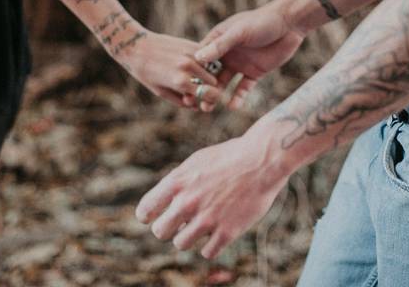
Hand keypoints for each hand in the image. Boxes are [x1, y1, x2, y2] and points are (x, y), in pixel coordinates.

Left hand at [120, 30, 223, 110]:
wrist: (137, 47)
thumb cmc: (146, 73)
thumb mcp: (161, 92)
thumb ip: (181, 101)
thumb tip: (196, 106)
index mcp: (181, 81)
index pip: (210, 94)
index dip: (212, 99)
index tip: (207, 101)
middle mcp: (188, 66)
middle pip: (214, 82)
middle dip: (210, 87)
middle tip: (201, 90)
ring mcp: (191, 53)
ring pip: (212, 68)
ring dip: (208, 75)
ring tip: (196, 78)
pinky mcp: (191, 44)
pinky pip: (205, 58)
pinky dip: (204, 64)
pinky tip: (192, 66)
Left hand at [136, 133, 289, 258]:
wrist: (262, 159)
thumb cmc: (229, 157)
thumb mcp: (197, 162)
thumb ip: (178, 182)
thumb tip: (164, 202)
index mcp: (177, 182)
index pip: (146, 209)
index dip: (148, 216)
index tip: (153, 217)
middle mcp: (188, 202)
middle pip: (160, 232)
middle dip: (169, 229)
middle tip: (180, 224)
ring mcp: (207, 218)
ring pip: (181, 244)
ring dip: (189, 237)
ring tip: (201, 227)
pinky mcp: (227, 232)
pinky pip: (207, 252)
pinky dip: (211, 245)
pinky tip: (218, 233)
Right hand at [194, 3, 304, 107]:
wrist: (289, 24)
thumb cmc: (262, 21)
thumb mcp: (239, 31)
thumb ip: (220, 45)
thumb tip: (198, 58)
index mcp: (219, 40)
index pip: (201, 58)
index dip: (192, 72)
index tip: (184, 85)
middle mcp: (227, 53)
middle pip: (210, 74)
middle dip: (203, 87)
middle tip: (195, 102)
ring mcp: (240, 64)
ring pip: (225, 83)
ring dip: (217, 95)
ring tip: (209, 108)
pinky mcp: (254, 73)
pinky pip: (243, 88)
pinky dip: (238, 97)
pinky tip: (232, 106)